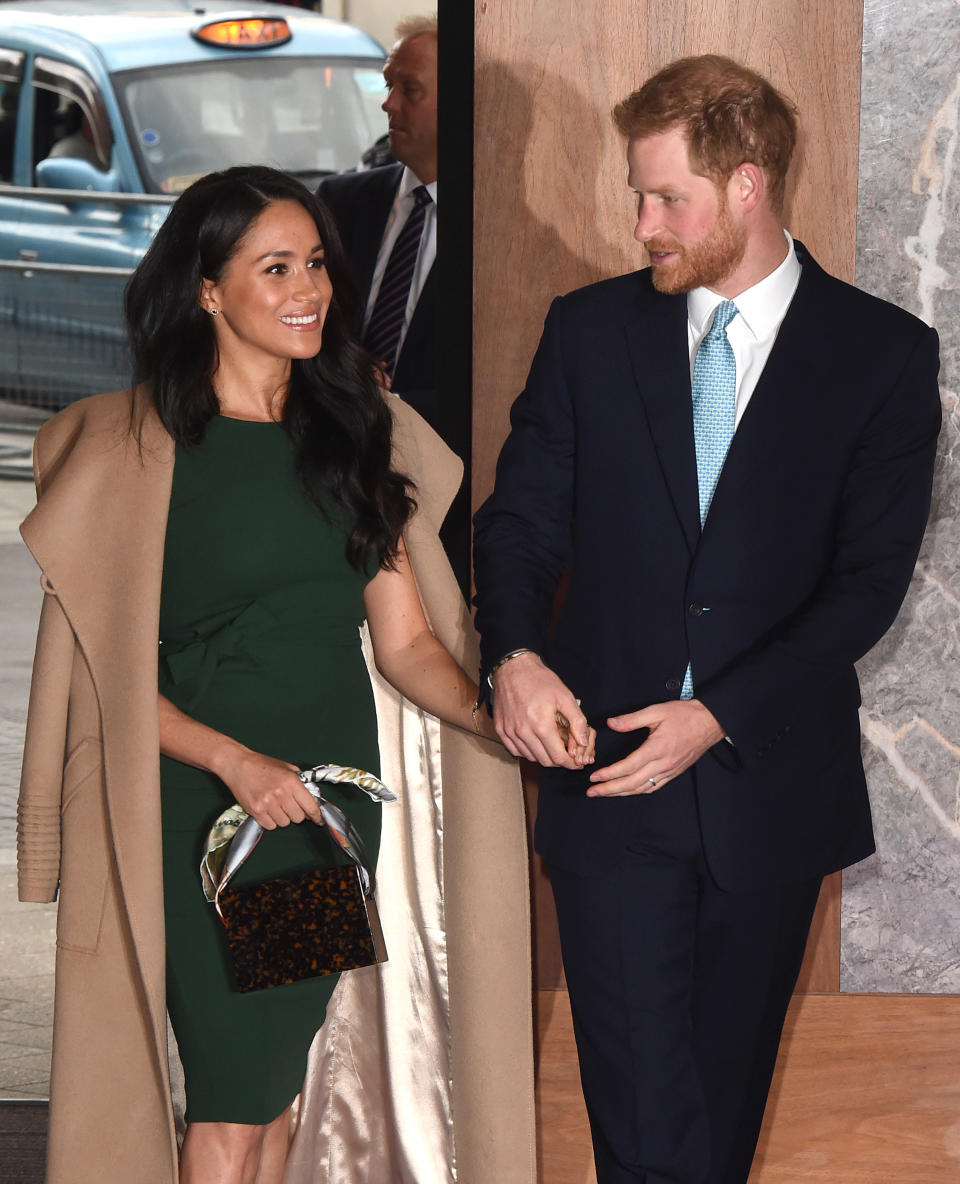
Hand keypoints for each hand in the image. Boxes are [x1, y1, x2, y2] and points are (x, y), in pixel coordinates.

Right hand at [213, 746, 323, 829]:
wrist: (238, 765)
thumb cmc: (261, 765)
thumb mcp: (286, 767)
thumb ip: (300, 781)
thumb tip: (310, 798)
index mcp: (291, 782)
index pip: (310, 805)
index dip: (316, 815)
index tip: (318, 820)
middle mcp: (281, 794)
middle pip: (298, 818)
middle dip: (297, 814)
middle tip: (290, 806)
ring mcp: (267, 804)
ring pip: (284, 823)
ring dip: (283, 817)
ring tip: (276, 805)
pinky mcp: (256, 811)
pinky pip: (270, 826)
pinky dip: (271, 821)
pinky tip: (267, 810)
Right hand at [492, 652, 592, 768]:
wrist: (513, 668)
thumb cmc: (540, 680)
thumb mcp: (565, 696)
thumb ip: (577, 721)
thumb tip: (583, 742)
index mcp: (541, 725)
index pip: (557, 757)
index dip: (570, 763)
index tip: (576, 761)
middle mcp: (523, 732)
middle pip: (544, 761)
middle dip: (558, 760)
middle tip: (566, 753)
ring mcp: (509, 732)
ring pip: (530, 757)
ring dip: (543, 756)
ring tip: (551, 744)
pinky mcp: (500, 729)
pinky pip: (515, 750)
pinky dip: (527, 751)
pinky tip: (535, 741)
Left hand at [587, 699, 723, 796]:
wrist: (710, 722)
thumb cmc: (684, 715)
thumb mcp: (656, 711)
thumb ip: (631, 719)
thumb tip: (611, 723)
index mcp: (657, 749)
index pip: (628, 766)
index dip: (609, 774)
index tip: (594, 777)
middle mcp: (663, 764)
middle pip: (632, 783)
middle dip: (610, 789)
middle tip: (592, 792)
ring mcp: (670, 771)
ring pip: (642, 788)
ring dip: (622, 793)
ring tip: (605, 793)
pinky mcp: (674, 772)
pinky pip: (654, 787)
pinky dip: (638, 791)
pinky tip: (628, 790)